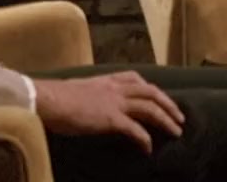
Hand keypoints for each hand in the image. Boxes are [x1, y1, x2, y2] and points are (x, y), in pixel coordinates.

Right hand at [34, 72, 185, 153]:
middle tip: (179, 117)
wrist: (47, 100)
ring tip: (176, 132)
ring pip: (150, 108)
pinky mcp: (111, 119)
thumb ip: (89, 94)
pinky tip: (148, 148)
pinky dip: (145, 139)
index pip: (135, 78)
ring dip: (166, 120)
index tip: (159, 96)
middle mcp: (114, 88)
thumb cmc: (55, 98)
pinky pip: (136, 130)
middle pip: (151, 92)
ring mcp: (115, 102)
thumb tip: (87, 103)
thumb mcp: (77, 90)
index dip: (150, 88)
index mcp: (106, 80)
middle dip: (168, 104)